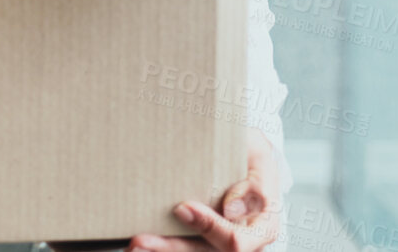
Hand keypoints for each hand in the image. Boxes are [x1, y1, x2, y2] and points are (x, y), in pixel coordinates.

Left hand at [128, 130, 280, 251]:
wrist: (248, 157)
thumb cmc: (253, 155)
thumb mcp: (260, 157)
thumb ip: (254, 184)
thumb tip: (231, 211)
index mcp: (264, 225)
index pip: (237, 240)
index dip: (210, 227)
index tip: (182, 207)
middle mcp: (245, 243)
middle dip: (172, 248)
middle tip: (140, 239)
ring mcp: (221, 244)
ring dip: (162, 250)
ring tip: (133, 244)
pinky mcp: (204, 241)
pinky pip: (184, 248)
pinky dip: (162, 245)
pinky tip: (138, 243)